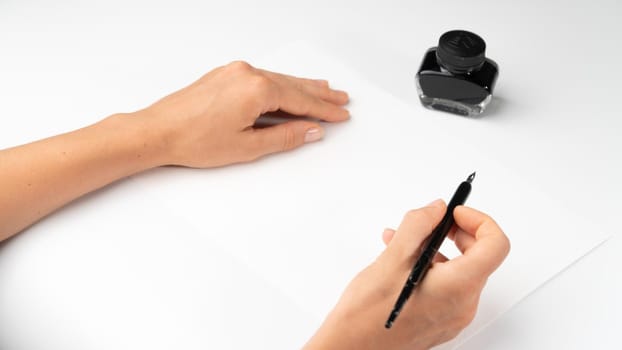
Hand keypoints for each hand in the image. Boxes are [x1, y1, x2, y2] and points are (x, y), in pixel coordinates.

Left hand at [131, 61, 349, 167]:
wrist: (158, 130)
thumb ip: (285, 137)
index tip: (341, 114)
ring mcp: (236, 71)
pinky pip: (262, 77)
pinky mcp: (225, 74)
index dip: (324, 110)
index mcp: (257, 89)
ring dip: (302, 87)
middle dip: (319, 94)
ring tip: (323, 90)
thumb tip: (312, 130)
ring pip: (279, 79)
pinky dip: (280, 84)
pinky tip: (288, 87)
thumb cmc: (195, 140)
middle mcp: (248, 73)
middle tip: (340, 99)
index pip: (301, 101)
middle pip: (294, 85)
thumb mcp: (248, 146)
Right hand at [304, 200, 509, 349]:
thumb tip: (436, 209)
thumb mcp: (392, 258)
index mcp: (457, 287)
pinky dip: (431, 268)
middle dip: (455, 232)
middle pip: (480, 256)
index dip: (478, 220)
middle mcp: (463, 305)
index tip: (455, 212)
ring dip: (437, 249)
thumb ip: (418, 225)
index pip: (495, 244)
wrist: (352, 347)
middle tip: (431, 222)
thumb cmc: (368, 313)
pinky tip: (402, 262)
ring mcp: (453, 316)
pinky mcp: (441, 321)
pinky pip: (447, 287)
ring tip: (402, 243)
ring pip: (459, 270)